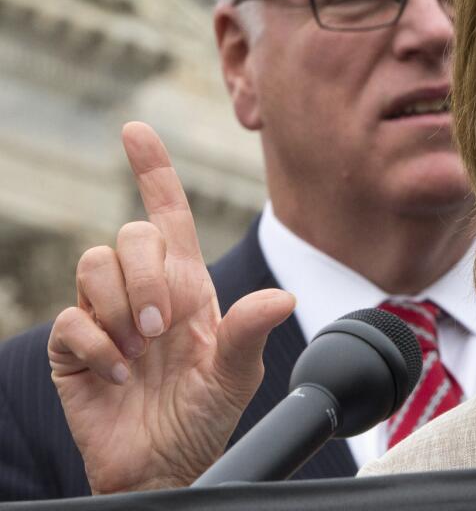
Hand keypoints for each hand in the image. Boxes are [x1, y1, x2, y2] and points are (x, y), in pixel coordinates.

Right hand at [48, 122, 294, 493]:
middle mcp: (145, 291)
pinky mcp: (73, 347)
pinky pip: (72, 317)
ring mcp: (106, 316)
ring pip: (94, 264)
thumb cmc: (204, 417)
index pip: (169, 215)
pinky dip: (97, 346)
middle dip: (146, 277)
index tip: (136, 130)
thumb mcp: (237, 377)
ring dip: (121, 309)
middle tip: (161, 332)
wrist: (164, 465)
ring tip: (140, 354)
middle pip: (130, 234)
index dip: (154, 170)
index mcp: (188, 285)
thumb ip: (250, 333)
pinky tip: (117, 375)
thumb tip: (283, 297)